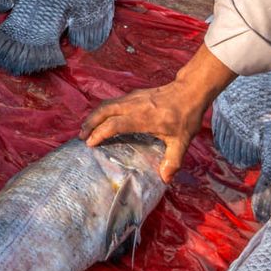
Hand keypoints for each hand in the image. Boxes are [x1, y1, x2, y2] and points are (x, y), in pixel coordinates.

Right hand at [80, 80, 207, 182]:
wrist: (189, 91)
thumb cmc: (185, 116)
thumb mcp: (182, 141)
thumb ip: (173, 160)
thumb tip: (164, 179)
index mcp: (143, 117)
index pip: (115, 124)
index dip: (100, 133)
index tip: (90, 143)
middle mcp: (133, 105)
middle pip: (104, 111)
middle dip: (90, 123)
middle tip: (81, 136)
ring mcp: (132, 98)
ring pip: (106, 104)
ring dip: (94, 116)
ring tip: (86, 129)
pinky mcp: (133, 95)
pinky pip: (112, 102)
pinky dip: (102, 111)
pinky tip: (102, 120)